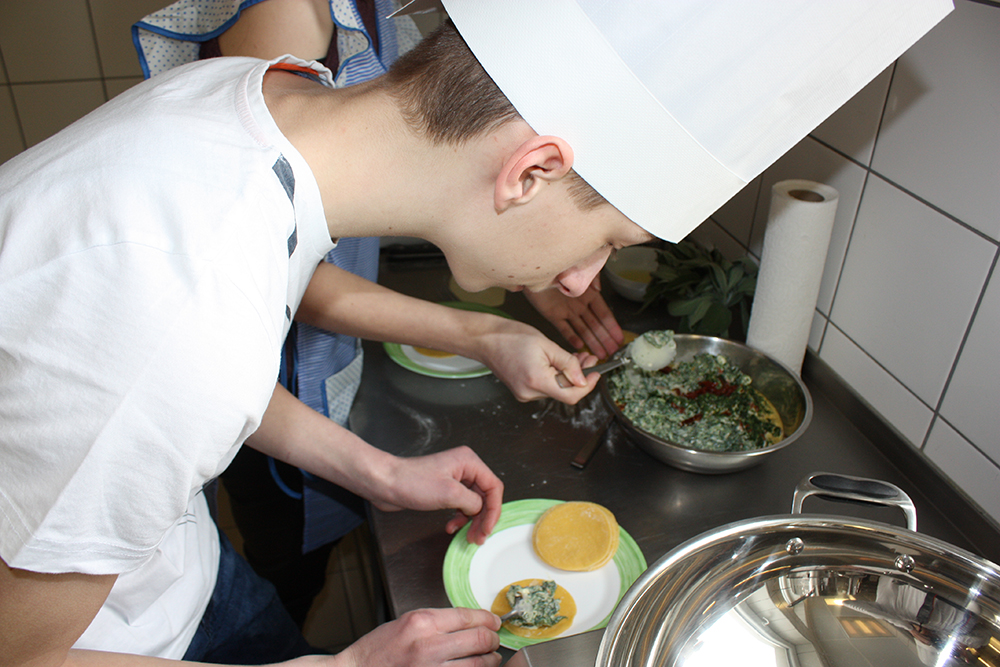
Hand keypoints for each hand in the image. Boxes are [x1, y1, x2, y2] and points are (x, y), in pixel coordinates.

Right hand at [333, 608, 500, 666]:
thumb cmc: (378, 650)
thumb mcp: (406, 622)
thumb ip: (438, 621)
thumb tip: (469, 622)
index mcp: (422, 622)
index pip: (467, 616)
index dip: (486, 619)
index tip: (493, 622)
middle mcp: (428, 646)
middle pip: (478, 640)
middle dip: (492, 639)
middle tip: (494, 640)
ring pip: (477, 665)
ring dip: (489, 660)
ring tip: (490, 658)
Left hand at [373, 446, 503, 544]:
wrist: (385, 483)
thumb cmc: (411, 482)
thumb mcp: (449, 494)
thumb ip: (472, 502)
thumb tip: (479, 509)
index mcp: (468, 462)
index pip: (493, 486)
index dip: (494, 509)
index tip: (488, 527)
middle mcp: (464, 467)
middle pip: (485, 495)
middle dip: (483, 518)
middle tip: (479, 537)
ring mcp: (454, 478)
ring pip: (473, 502)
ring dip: (471, 520)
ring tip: (467, 535)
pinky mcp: (444, 488)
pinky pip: (461, 505)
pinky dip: (459, 517)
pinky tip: (451, 526)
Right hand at [470, 318, 600, 404]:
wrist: (485, 339)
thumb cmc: (510, 337)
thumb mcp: (546, 344)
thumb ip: (567, 363)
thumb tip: (583, 378)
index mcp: (537, 381)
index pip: (571, 395)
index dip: (588, 386)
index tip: (596, 372)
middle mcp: (530, 392)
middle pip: (565, 393)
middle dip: (580, 377)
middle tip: (589, 359)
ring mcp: (524, 394)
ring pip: (556, 390)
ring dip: (568, 375)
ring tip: (575, 357)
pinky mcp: (522, 391)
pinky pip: (545, 387)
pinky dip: (556, 377)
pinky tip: (558, 363)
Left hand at [524, 277, 623, 358]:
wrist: (537, 268)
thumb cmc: (560, 265)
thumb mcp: (582, 268)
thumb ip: (593, 278)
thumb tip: (599, 289)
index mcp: (588, 293)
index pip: (604, 314)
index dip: (612, 327)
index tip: (619, 338)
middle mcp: (579, 304)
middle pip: (595, 325)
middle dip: (604, 339)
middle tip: (612, 352)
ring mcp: (566, 311)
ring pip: (582, 330)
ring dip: (591, 342)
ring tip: (599, 354)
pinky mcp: (552, 314)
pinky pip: (563, 329)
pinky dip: (571, 337)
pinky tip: (579, 345)